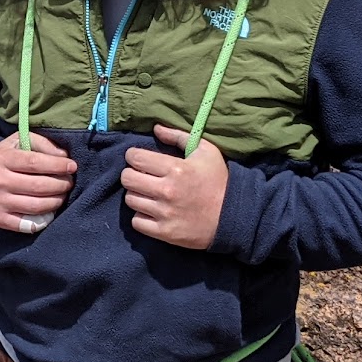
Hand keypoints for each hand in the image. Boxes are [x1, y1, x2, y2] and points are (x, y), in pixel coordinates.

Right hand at [0, 133, 75, 232]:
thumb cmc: (6, 160)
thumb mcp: (18, 142)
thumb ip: (42, 143)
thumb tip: (63, 156)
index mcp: (3, 158)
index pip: (36, 162)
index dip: (58, 165)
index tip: (72, 166)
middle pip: (39, 186)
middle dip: (61, 184)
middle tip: (69, 182)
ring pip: (37, 206)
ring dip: (57, 201)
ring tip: (62, 194)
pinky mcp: (0, 219)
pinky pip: (30, 224)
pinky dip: (45, 218)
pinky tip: (50, 209)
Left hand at [121, 126, 228, 248]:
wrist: (234, 216)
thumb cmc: (218, 180)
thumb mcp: (206, 151)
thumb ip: (179, 136)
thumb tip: (156, 129)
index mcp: (176, 168)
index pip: (135, 158)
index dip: (134, 156)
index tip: (140, 159)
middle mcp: (167, 191)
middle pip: (127, 179)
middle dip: (132, 174)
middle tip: (142, 177)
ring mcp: (165, 213)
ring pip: (130, 200)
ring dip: (137, 195)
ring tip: (149, 194)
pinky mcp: (165, 233)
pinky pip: (136, 222)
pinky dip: (141, 216)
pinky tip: (152, 211)